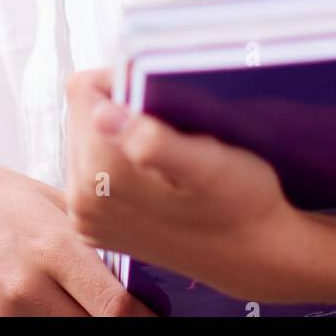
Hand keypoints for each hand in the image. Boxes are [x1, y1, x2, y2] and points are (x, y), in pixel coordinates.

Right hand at [0, 141, 157, 315]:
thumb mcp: (42, 196)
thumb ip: (85, 229)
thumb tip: (130, 255)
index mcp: (52, 244)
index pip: (115, 306)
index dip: (143, 322)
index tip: (156, 321)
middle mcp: (27, 284)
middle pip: (90, 332)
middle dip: (110, 326)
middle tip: (120, 316)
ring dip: (72, 327)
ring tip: (72, 305)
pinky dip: (35, 328)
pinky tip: (37, 309)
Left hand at [64, 67, 308, 303]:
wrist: (254, 254)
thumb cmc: (241, 201)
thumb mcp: (208, 164)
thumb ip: (154, 140)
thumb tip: (102, 113)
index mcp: (100, 177)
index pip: (83, 90)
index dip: (122, 81)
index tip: (158, 98)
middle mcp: (82, 200)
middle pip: (81, 113)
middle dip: (119, 108)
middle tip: (167, 127)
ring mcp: (86, 217)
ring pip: (85, 136)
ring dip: (118, 131)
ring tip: (164, 149)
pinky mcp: (96, 225)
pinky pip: (91, 166)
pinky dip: (118, 157)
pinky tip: (152, 171)